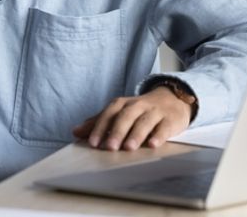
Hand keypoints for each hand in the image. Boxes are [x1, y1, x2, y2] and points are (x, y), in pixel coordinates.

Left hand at [71, 86, 191, 150]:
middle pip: (125, 117)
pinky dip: (158, 136)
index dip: (100, 128)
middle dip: (117, 132)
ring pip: (144, 122)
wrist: (171, 99)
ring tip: (128, 148)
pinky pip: (164, 127)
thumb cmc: (139, 110)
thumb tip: (75, 132)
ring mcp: (155, 112)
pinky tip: (152, 145)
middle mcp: (137, 106)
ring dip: (136, 134)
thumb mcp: (118, 113)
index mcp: (122, 104)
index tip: (93, 143)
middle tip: (109, 148)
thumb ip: (98, 122)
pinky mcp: (170, 119)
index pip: (108, 114)